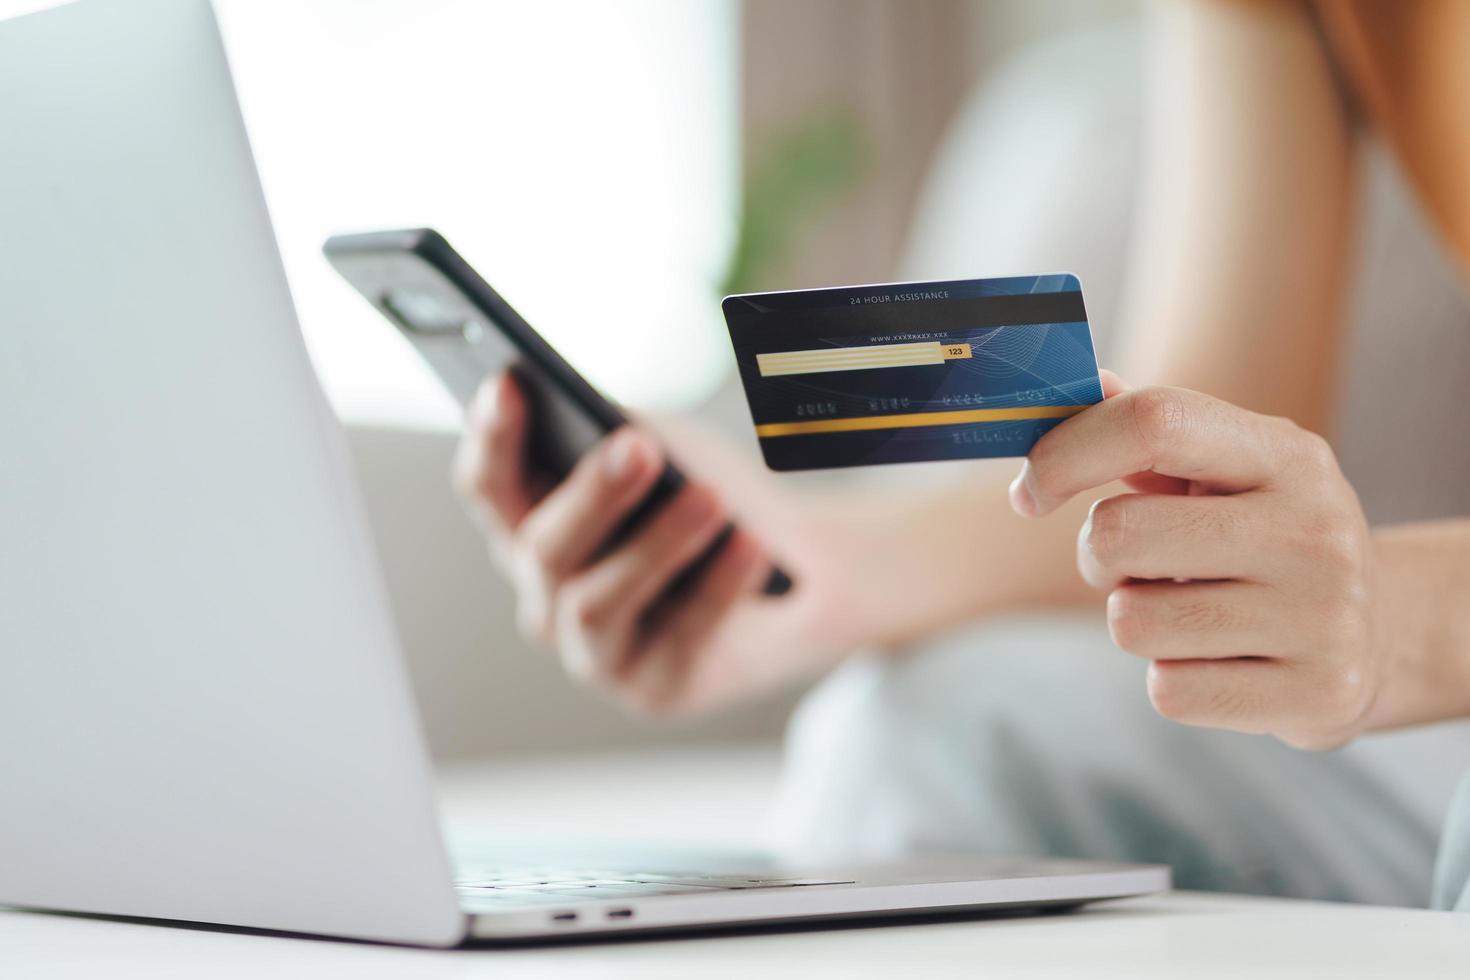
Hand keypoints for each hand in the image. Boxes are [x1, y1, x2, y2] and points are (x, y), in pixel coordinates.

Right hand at [452, 372, 839, 714]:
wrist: (800, 573)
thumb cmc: (709, 499)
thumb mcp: (665, 454)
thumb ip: (625, 442)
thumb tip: (614, 437)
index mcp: (531, 528)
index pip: (489, 487)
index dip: (491, 440)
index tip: (510, 383)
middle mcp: (546, 595)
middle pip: (542, 549)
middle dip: (590, 496)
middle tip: (637, 447)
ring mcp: (593, 651)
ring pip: (596, 604)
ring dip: (655, 545)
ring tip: (709, 498)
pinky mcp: (654, 689)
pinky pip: (682, 637)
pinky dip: (719, 586)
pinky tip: (750, 545)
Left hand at [1010, 375, 1376, 748]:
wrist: (1381, 635)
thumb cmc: (1265, 537)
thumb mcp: (1227, 471)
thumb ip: (1147, 432)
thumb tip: (1075, 386)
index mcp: (1285, 455)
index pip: (1154, 422)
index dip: (1066, 453)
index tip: (1028, 492)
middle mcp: (1313, 530)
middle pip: (1117, 534)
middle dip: (1097, 557)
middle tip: (1134, 566)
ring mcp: (1324, 616)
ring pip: (1131, 623)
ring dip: (1137, 621)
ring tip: (1192, 611)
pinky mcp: (1317, 695)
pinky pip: (1168, 691)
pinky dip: (1172, 680)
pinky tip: (1221, 660)